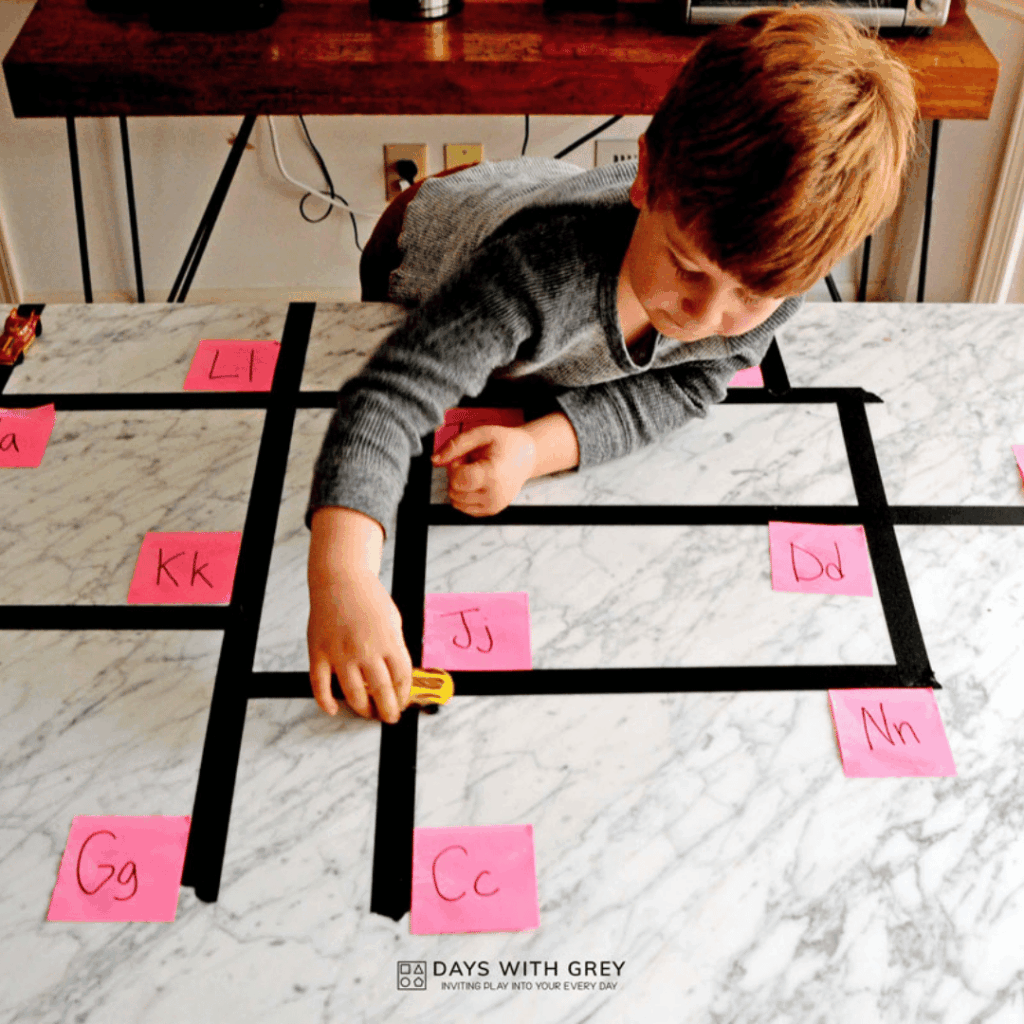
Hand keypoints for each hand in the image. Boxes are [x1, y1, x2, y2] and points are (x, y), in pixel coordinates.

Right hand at [307, 567, 413, 723]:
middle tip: (389, 716)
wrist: (341, 580)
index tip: (402, 704)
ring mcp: (340, 652)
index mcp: (388, 641)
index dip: (403, 697)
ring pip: (353, 694)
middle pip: (381, 691)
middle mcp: (365, 649)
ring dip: (362, 709)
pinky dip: (326, 701)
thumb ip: (396, 650)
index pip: (401, 680)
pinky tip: (334, 709)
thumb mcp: (394, 622)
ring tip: (368, 713)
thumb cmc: (368, 599)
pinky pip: (320, 685)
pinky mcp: (319, 652)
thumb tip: (400, 678)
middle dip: (388, 710)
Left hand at [432, 424, 536, 516]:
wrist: (526, 456)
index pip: (458, 481)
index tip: (464, 457)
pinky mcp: (491, 511)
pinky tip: (478, 481)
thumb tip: (434, 460)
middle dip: (456, 475)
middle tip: (472, 462)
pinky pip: (463, 507)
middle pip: (454, 491)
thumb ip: (454, 446)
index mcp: (493, 475)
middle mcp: (495, 495)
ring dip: (460, 485)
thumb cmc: (505, 443)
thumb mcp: (480, 434)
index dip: (454, 467)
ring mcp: (494, 506)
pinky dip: (465, 494)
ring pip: (456, 501)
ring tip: (476, 471)